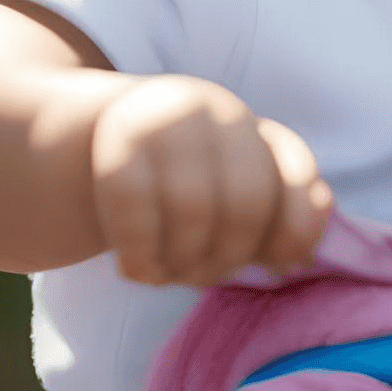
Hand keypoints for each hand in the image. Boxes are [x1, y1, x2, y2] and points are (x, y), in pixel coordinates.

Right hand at [90, 74, 331, 285]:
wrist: (90, 147)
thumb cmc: (176, 188)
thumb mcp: (228, 196)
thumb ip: (271, 219)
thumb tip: (301, 257)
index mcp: (256, 129)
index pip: (297, 172)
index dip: (297, 226)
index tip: (283, 267)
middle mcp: (220, 113)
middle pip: (247, 201)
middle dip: (230, 256)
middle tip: (203, 276)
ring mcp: (171, 120)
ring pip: (194, 208)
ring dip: (182, 262)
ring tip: (168, 274)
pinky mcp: (120, 140)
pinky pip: (137, 209)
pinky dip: (141, 254)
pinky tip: (137, 268)